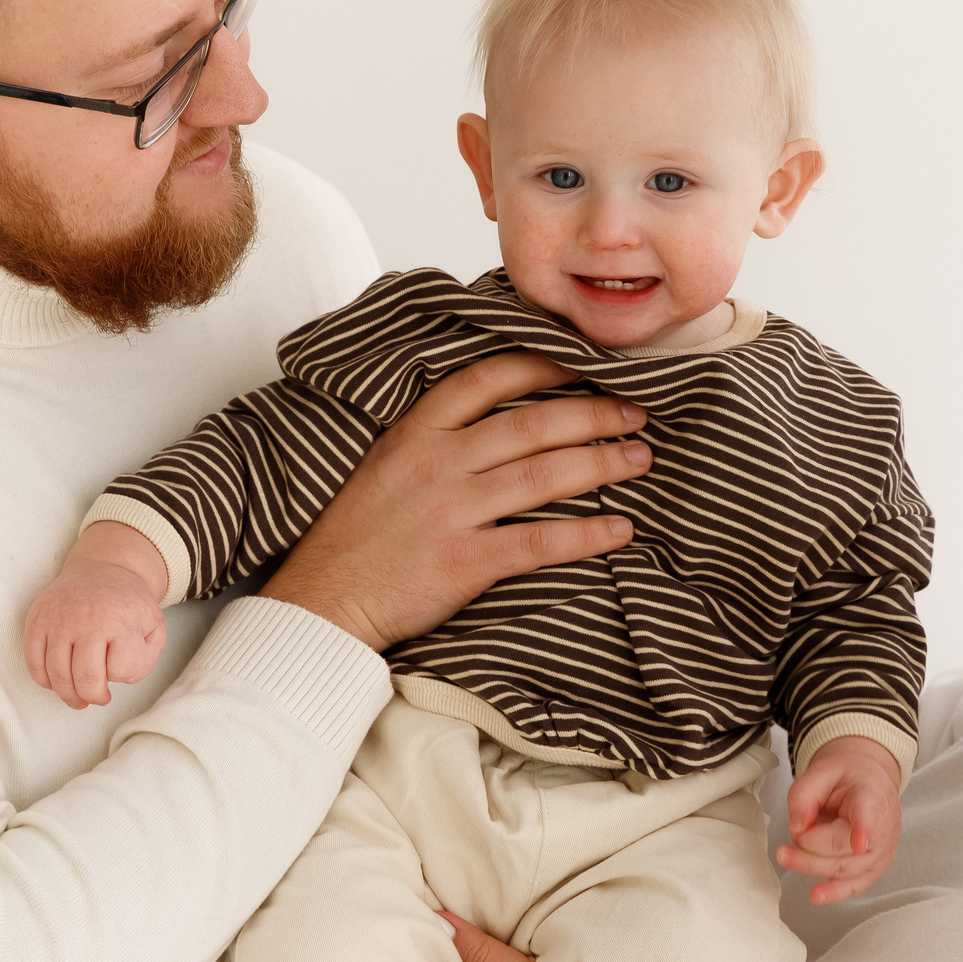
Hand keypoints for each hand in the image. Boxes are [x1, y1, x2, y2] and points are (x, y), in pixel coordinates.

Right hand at [23, 522, 169, 708]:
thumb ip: (146, 657)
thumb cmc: (127, 604)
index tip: (123, 669)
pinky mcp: (37, 619)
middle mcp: (87, 620)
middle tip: (99, 698)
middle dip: (94, 696)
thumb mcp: (153, 626)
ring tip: (78, 698)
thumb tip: (121, 679)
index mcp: (120, 621)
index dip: (124, 676)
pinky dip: (43, 680)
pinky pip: (33, 661)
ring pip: (57, 675)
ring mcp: (58, 620)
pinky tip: (57, 682)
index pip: (121, 670)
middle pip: (86, 679)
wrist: (103, 568)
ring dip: (68, 694)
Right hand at [262, 353, 649, 651]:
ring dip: (602, 462)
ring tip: (640, 457)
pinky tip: (621, 529)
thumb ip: (437, 436)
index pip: (488, 378)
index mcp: (415, 432)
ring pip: (543, 475)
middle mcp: (436, 463)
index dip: (544, 363)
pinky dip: (586, 535)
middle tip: (636, 411)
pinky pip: (539, 542)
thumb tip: (503, 415)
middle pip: (531, 424)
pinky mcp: (464, 562)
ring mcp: (451, 512)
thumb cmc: (357, 535)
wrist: (322, 601)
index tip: (587, 360)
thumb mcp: (386, 464)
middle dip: (593, 413)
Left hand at [775, 735, 902, 904]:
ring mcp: (879, 852)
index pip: (868, 815)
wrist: (872, 784)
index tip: (860, 843)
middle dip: (808, 846)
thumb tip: (798, 828)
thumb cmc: (848, 778)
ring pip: (843, 869)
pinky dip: (834, 892)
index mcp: (870, 797)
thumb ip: (804, 794)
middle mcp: (882, 829)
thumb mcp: (822, 770)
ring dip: (810, 865)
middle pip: (842, 849)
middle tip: (784, 839)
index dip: (864, 829)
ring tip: (785, 855)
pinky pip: (854, 885)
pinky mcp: (873, 869)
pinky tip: (817, 895)